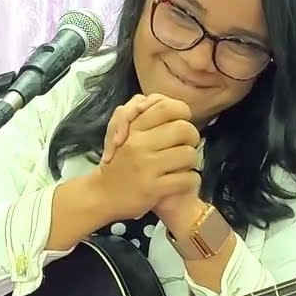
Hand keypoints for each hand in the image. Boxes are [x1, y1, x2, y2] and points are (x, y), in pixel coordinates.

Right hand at [95, 96, 200, 220]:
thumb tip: (149, 101)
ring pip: (189, 154)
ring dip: (192, 160)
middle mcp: (140, 144)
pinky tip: (182, 181)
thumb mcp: (121, 130)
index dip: (182, 113)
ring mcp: (147, 166)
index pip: (167, 107)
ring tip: (184, 164)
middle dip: (192, 137)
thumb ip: (134, 110)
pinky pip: (187, 178)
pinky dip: (190, 180)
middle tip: (186, 145)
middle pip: (184, 129)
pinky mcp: (153, 188)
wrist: (103, 194)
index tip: (179, 124)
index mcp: (134, 128)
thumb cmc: (118, 160)